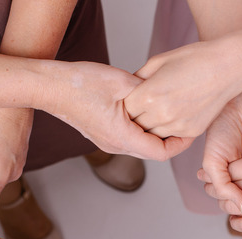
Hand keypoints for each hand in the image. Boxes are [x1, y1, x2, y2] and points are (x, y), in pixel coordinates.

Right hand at [45, 61, 192, 160]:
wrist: (49, 86)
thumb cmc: (81, 83)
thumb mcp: (123, 82)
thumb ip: (149, 91)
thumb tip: (168, 95)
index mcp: (122, 137)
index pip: (161, 153)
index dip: (181, 144)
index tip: (192, 129)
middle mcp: (115, 145)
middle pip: (153, 151)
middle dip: (172, 139)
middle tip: (188, 122)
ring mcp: (106, 142)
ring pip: (141, 145)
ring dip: (157, 134)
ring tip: (172, 116)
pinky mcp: (102, 134)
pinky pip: (129, 138)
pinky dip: (143, 129)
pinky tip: (149, 112)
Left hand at [125, 39, 241, 138]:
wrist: (227, 66)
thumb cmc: (193, 58)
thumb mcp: (157, 62)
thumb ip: (137, 79)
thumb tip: (127, 92)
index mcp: (149, 95)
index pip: (125, 110)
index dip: (126, 104)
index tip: (130, 99)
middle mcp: (161, 114)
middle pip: (136, 125)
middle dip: (136, 117)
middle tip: (140, 109)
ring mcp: (178, 125)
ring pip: (152, 135)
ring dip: (150, 127)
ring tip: (155, 113)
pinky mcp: (191, 132)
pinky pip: (171, 137)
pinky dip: (168, 130)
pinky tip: (172, 116)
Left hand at [206, 111, 241, 237]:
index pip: (230, 167)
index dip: (224, 169)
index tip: (223, 169)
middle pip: (225, 187)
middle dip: (217, 188)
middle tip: (214, 187)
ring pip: (229, 208)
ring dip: (227, 206)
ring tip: (229, 203)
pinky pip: (241, 225)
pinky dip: (237, 222)